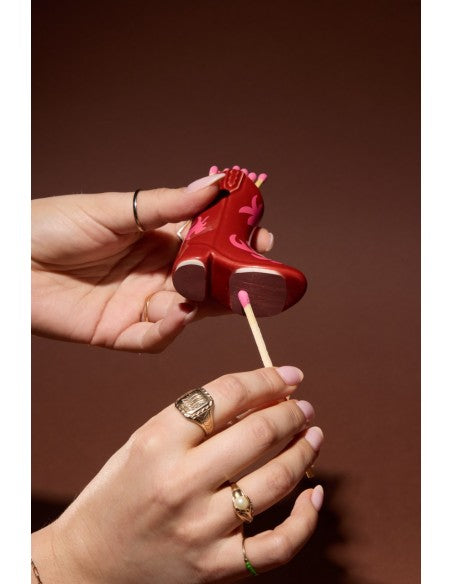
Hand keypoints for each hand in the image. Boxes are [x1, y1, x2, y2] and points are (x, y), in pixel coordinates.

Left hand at [31, 174, 273, 351]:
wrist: (8, 261)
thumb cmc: (54, 225)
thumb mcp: (114, 208)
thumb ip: (166, 204)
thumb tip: (215, 185)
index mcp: (157, 241)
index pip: (208, 244)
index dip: (235, 242)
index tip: (261, 235)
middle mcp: (155, 274)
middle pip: (206, 281)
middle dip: (234, 278)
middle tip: (258, 272)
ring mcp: (139, 305)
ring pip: (189, 311)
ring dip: (208, 303)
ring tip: (220, 290)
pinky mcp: (119, 332)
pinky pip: (155, 337)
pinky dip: (172, 328)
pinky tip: (180, 311)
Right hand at [31, 366, 323, 583]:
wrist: (88, 563)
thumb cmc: (117, 494)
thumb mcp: (144, 443)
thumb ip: (195, 421)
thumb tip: (258, 400)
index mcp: (157, 442)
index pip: (226, 395)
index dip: (267, 379)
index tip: (289, 375)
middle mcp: (180, 483)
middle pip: (258, 434)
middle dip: (291, 413)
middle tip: (302, 407)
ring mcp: (200, 528)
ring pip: (276, 481)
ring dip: (304, 452)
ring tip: (312, 436)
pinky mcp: (215, 566)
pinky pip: (279, 544)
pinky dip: (306, 518)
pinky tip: (313, 494)